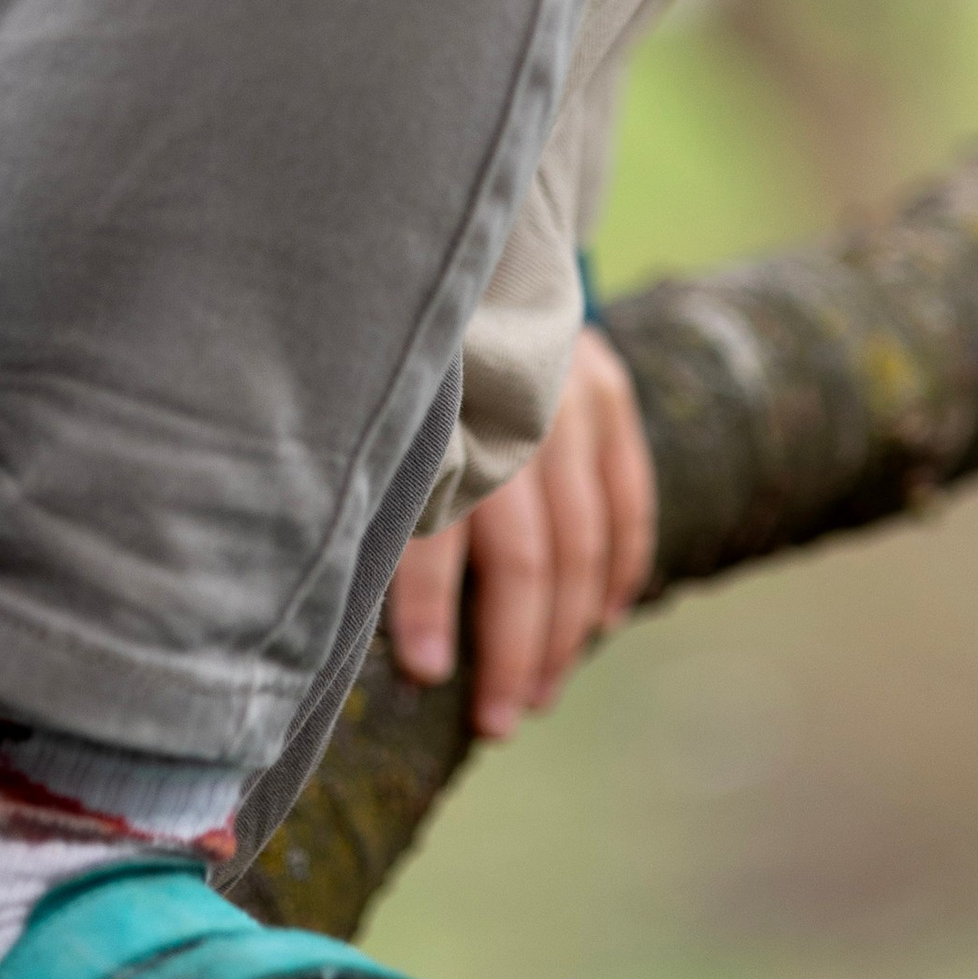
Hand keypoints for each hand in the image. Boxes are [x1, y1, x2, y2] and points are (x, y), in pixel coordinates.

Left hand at [386, 325, 655, 742]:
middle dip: (513, 649)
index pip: (436, 527)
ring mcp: (568, 399)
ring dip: (567, 630)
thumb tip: (348, 615)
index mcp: (438, 421)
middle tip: (499, 720)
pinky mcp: (608, 391)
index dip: (429, 607)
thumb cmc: (404, 372)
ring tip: (541, 692)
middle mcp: (508, 412)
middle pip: (524, 553)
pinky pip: (630, 497)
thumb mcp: (377, 419)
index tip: (428, 674)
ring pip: (582, 540)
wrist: (472, 258)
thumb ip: (377, 499)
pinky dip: (622, 566)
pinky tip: (604, 621)